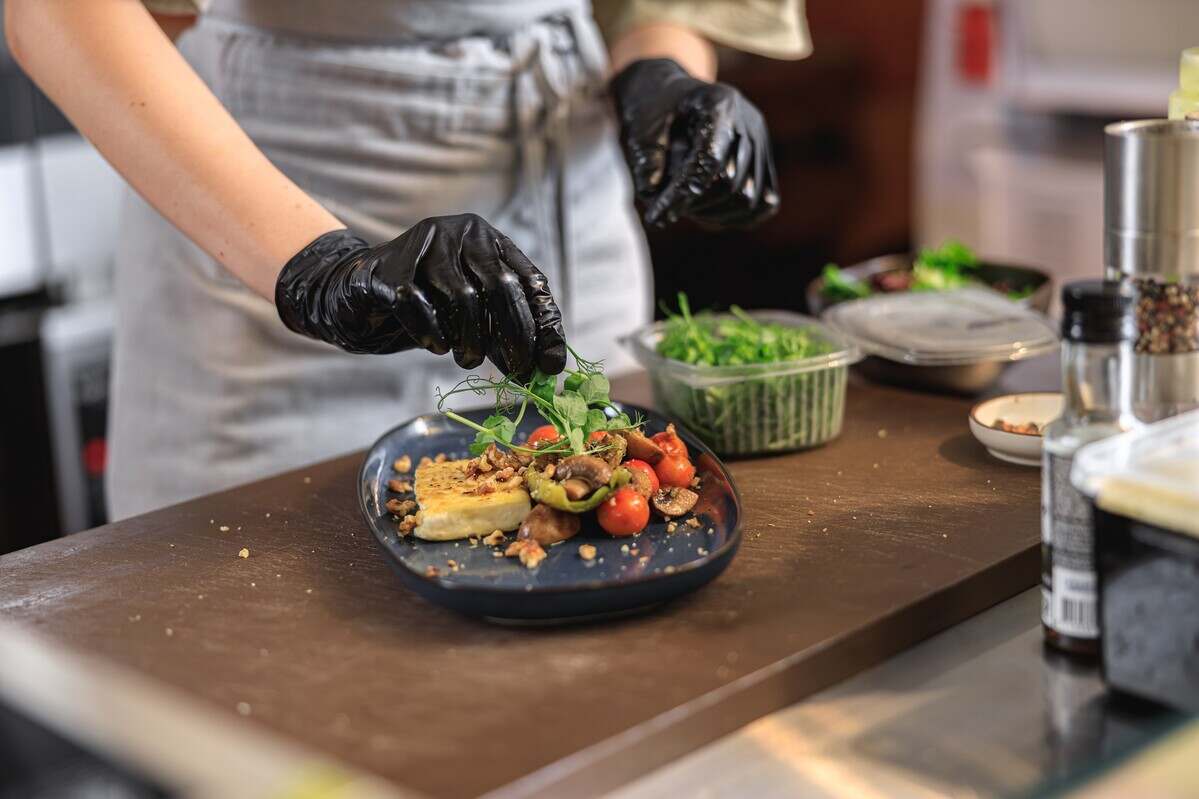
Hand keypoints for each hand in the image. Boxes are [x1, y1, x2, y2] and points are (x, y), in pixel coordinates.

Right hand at [274, 214, 566, 376]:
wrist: (358, 295)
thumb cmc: (426, 306)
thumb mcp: (474, 315)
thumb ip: (507, 333)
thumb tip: (548, 368)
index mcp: (488, 240)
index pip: (529, 279)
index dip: (543, 323)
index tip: (549, 363)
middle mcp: (459, 233)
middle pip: (500, 285)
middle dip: (513, 334)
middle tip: (516, 370)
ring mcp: (423, 246)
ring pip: (462, 296)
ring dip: (471, 338)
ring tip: (467, 360)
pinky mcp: (389, 269)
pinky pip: (417, 304)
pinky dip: (431, 332)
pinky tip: (437, 347)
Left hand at [610, 58, 778, 228]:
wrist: (673, 94)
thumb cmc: (653, 108)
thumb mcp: (640, 126)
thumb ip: (645, 158)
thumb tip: (652, 194)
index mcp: (719, 103)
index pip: (709, 160)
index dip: (682, 194)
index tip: (656, 217)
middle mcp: (749, 122)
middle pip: (731, 184)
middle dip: (695, 206)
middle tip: (664, 211)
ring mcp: (761, 142)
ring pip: (748, 199)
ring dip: (714, 215)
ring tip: (683, 210)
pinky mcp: (763, 160)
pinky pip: (764, 203)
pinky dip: (737, 217)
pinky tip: (708, 217)